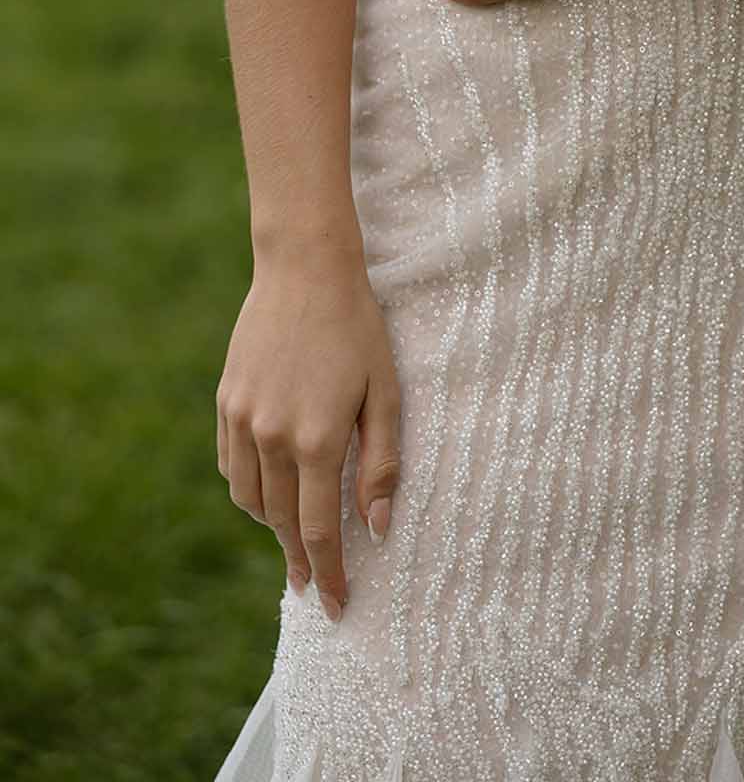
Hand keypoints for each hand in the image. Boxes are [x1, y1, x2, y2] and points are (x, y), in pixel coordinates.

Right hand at [215, 251, 399, 621]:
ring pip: (250, 500)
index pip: (320, 531)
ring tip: (295, 537)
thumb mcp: (385, 392)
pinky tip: (269, 493)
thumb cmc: (358, 328)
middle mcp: (271, 437)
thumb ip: (380, 464)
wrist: (305, 270)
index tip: (338, 606)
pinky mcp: (225, 402)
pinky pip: (232, 466)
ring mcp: (242, 420)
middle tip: (315, 585)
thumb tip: (377, 529)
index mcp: (316, 439)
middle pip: (282, 523)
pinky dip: (249, 490)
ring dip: (273, 526)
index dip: (330, 574)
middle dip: (300, 560)